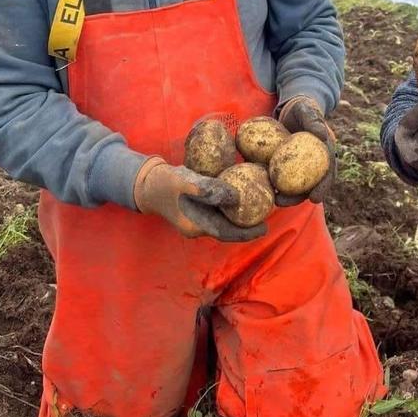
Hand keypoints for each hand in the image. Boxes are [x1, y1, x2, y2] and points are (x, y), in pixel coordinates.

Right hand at [134, 157, 266, 241]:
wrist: (148, 183)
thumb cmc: (164, 183)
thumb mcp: (184, 183)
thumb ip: (207, 190)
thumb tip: (236, 197)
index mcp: (197, 226)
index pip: (226, 233)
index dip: (246, 232)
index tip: (265, 228)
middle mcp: (200, 225)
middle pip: (229, 228)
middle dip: (248, 224)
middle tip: (270, 214)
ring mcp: (200, 217)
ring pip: (225, 219)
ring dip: (242, 214)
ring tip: (262, 205)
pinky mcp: (200, 208)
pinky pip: (220, 209)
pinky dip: (233, 204)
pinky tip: (245, 193)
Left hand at [275, 96, 335, 205]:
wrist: (292, 109)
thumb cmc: (302, 108)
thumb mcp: (307, 110)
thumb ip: (314, 120)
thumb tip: (321, 135)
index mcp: (325, 152)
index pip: (328, 173)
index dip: (323, 187)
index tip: (315, 198)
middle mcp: (315, 163)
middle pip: (310, 185)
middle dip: (298, 198)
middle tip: (284, 202)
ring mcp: (300, 166)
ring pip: (295, 185)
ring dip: (286, 195)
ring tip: (273, 200)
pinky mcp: (287, 165)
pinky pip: (281, 176)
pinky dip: (274, 183)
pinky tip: (263, 187)